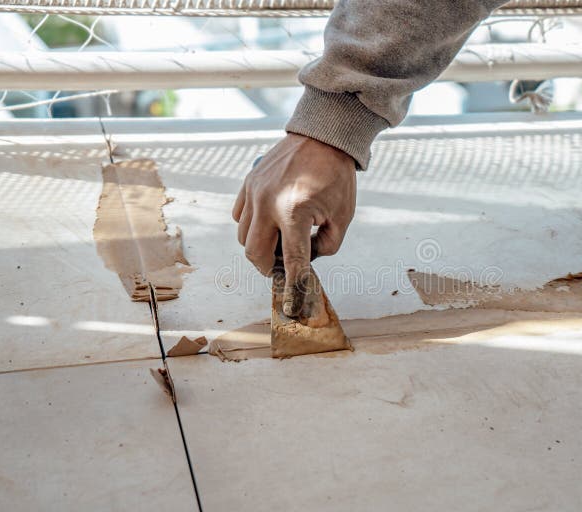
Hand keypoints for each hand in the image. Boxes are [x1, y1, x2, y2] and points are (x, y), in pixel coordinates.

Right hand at [232, 133, 355, 315]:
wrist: (323, 137)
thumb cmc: (336, 176)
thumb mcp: (342, 216)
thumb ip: (325, 245)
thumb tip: (306, 260)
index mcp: (294, 213)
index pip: (292, 261)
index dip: (293, 285)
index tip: (292, 303)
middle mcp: (268, 204)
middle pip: (254, 253)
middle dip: (268, 268)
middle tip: (283, 267)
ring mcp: (254, 192)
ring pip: (242, 236)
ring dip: (259, 248)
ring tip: (280, 242)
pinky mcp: (249, 183)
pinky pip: (239, 216)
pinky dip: (250, 227)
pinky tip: (269, 224)